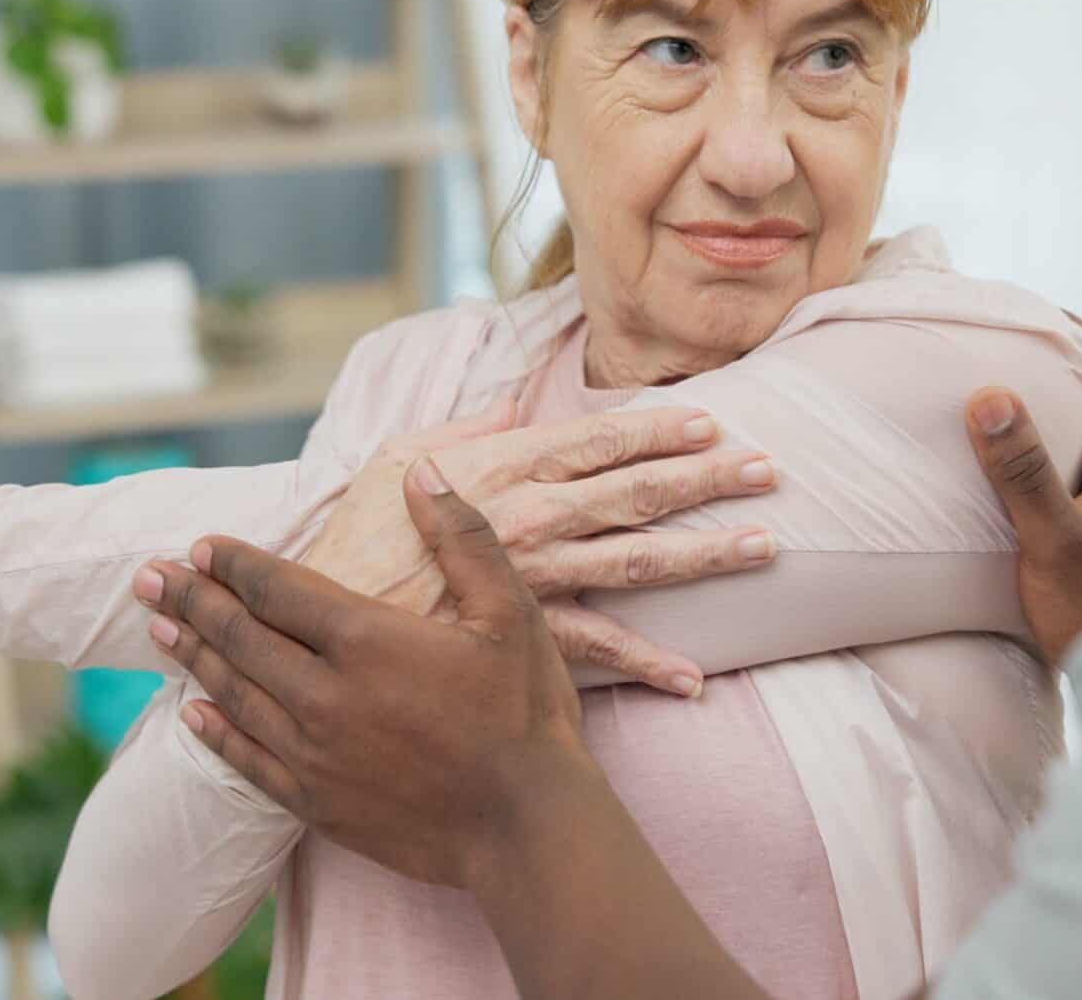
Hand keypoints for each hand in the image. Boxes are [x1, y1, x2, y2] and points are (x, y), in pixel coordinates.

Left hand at [138, 461, 594, 887]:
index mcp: (366, 639)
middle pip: (240, 637)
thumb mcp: (509, 612)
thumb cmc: (525, 714)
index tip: (201, 545)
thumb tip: (420, 473)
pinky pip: (248, 760)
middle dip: (192, 599)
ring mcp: (314, 753)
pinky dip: (216, 733)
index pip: (277, 589)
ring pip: (235, 694)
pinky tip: (193, 714)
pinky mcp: (316, 802)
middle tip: (149, 576)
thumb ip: (462, 537)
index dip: (235, 564)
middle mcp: (324, 694)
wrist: (527, 827)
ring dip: (194, 657)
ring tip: (159, 627)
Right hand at [299, 400, 777, 694]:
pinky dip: (647, 665)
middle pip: (634, 493)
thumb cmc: (354, 539)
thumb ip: (462, 432)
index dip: (656, 429)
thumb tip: (512, 405)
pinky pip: (596, 650)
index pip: (594, 440)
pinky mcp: (520, 637)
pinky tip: (694, 676)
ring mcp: (531, 580)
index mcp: (502, 469)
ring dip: (703, 554)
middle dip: (705, 479)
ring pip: (634, 561)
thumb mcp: (395, 460)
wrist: (313, 620)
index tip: (711, 420)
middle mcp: (529, 519)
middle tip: (768, 470)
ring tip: (762, 546)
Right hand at [965, 317, 1081, 663]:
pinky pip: (1078, 463)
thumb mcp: (1055, 542)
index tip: (1021, 311)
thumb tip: (991, 394)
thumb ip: (1024, 472)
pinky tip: (1001, 465)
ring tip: (986, 394)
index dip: (1073, 327)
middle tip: (991, 345)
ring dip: (1045, 405)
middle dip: (1051, 359)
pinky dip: (1043, 447)